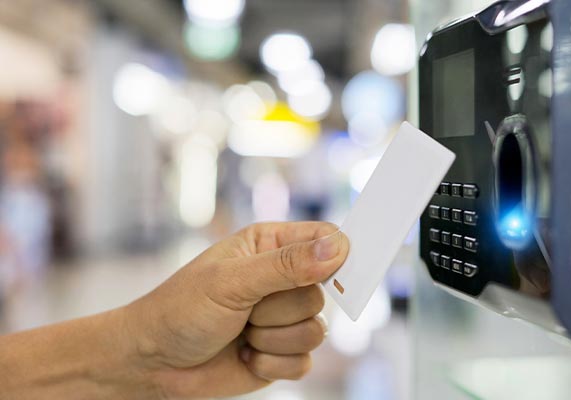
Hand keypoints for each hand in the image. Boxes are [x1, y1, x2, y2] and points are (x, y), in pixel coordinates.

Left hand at [124, 222, 348, 398]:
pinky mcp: (282, 353)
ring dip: (272, 339)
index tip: (330, 273)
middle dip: (280, 309)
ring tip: (241, 333)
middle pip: (321, 293)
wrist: (153, 362)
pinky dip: (272, 363)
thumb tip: (338, 248)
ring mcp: (284, 319)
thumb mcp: (231, 281)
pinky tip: (244, 355)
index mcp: (270, 246)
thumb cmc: (181, 309)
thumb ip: (286, 265)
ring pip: (316, 331)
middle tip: (246, 310)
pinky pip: (304, 361)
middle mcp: (283, 280)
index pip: (324, 240)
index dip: (335, 255)